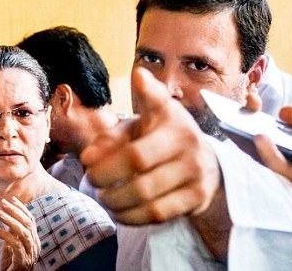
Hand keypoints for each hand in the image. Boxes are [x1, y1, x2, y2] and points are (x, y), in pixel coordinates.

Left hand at [0, 197, 39, 270]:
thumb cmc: (10, 266)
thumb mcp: (10, 246)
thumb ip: (12, 233)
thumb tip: (9, 217)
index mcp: (34, 240)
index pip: (31, 220)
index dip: (22, 208)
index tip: (12, 199)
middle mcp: (34, 246)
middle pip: (28, 224)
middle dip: (15, 211)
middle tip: (3, 203)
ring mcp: (30, 254)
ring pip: (24, 232)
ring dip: (11, 221)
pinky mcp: (22, 262)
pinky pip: (16, 245)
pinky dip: (6, 236)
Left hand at [80, 67, 221, 223]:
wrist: (203, 165)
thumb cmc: (160, 141)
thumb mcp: (138, 129)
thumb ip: (110, 137)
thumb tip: (88, 157)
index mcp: (170, 116)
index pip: (159, 100)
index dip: (148, 89)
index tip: (138, 74)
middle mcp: (187, 139)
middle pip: (136, 159)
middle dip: (104, 174)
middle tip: (91, 178)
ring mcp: (197, 169)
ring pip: (144, 191)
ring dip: (114, 200)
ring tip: (103, 198)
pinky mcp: (198, 196)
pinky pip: (157, 213)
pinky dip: (130, 216)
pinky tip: (118, 212)